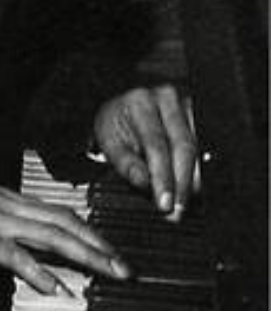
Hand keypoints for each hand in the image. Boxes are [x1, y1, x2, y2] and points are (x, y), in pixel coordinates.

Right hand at [0, 168, 124, 295]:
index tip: (107, 248)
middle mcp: (3, 204)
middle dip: (100, 245)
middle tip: (126, 267)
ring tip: (111, 274)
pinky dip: (41, 273)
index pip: (55, 212)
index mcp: (0, 198)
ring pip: (52, 235)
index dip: (86, 230)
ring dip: (87, 256)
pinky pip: (16, 256)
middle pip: (64, 222)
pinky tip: (58, 289)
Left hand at [93, 83, 200, 217]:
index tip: (165, 203)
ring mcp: (186, 106)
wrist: (124, 108)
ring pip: (197, 149)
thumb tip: (145, 183)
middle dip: (183, 183)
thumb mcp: (109, 141)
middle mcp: (166, 99)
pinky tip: (192, 190)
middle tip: (178, 211)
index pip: (156, 144)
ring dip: (193, 180)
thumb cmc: (116, 123)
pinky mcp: (197, 117)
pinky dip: (197, 172)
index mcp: (140, 102)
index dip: (163, 177)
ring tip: (184, 205)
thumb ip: (126, 163)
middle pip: (184, 146)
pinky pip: (202, 148)